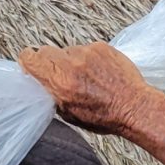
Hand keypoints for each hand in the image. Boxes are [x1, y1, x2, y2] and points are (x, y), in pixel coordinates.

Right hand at [18, 41, 150, 134]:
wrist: (134, 107)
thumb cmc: (105, 116)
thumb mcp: (70, 114)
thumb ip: (53, 94)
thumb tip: (43, 83)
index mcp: (60, 83)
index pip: (30, 57)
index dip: (29, 61)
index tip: (32, 65)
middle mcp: (71, 65)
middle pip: (46, 50)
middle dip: (50, 61)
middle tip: (62, 74)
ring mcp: (87, 53)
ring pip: (68, 50)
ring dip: (73, 61)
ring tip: (88, 78)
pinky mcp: (101, 47)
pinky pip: (87, 49)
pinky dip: (90, 58)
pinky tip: (100, 73)